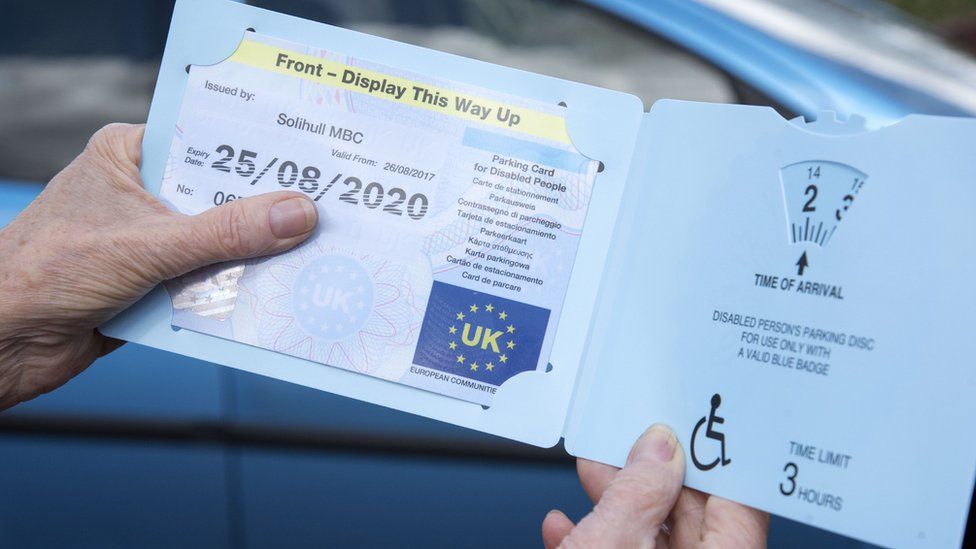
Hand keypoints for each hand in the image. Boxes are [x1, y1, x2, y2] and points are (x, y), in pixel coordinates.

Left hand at [0, 123, 317, 409]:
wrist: (1, 343)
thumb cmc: (45, 272)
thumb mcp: (150, 243)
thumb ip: (226, 232)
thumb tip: (296, 214)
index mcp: (130, 156)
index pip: (208, 143)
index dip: (257, 155)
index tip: (310, 163)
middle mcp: (142, 194)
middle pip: (221, 198)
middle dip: (265, 215)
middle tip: (321, 216)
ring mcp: (150, 242)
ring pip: (220, 245)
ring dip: (252, 260)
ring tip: (308, 260)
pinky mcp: (155, 285)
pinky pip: (208, 284)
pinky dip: (233, 294)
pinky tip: (270, 298)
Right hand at [543, 424, 768, 548]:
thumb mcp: (611, 542)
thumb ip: (637, 491)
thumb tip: (657, 448)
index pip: (741, 502)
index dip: (716, 456)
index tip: (697, 423)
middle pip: (694, 518)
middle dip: (653, 475)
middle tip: (634, 437)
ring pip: (654, 540)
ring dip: (617, 506)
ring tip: (592, 470)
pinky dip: (597, 542)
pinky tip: (566, 526)